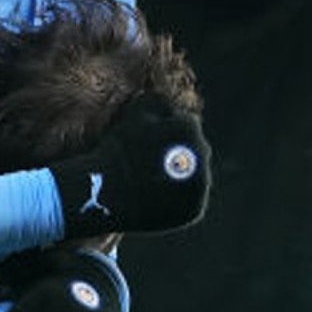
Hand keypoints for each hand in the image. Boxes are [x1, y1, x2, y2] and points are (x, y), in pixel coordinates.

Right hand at [47, 95, 210, 238]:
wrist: (109, 192)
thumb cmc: (117, 150)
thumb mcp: (134, 113)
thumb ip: (157, 101)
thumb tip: (169, 102)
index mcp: (189, 129)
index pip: (184, 124)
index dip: (164, 130)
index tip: (147, 142)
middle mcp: (202, 157)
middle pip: (194, 150)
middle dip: (177, 153)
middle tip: (150, 162)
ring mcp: (200, 186)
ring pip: (194, 176)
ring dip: (180, 176)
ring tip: (153, 182)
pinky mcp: (194, 210)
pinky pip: (189, 200)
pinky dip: (177, 199)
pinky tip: (156, 198)